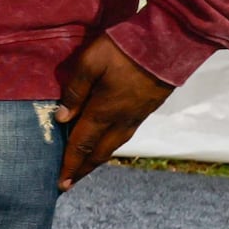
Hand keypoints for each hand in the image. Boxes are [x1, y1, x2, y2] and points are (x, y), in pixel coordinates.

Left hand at [54, 29, 172, 190]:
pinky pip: (123, 136)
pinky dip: (110, 147)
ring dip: (96, 160)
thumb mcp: (90, 61)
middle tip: (68, 184)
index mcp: (104, 111)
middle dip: (82, 170)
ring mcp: (136, 116)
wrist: (169, 44)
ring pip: (113, 146)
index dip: (70, 165)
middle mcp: (121, 120)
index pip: (82, 144)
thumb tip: (62, 118)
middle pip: (99, 153)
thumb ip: (75, 89)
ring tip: (84, 168)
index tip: (59, 184)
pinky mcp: (146, 109)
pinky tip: (105, 144)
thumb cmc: (124, 49)